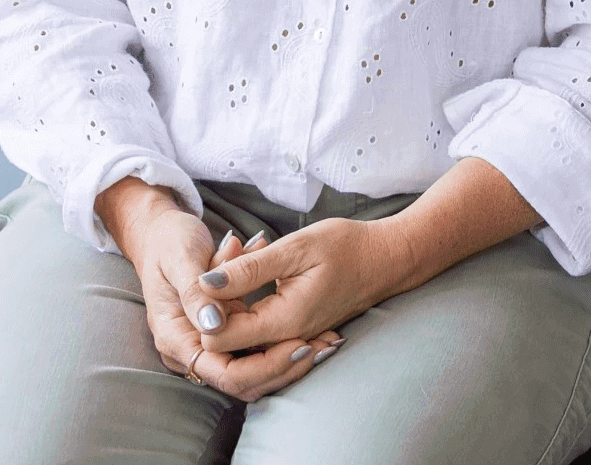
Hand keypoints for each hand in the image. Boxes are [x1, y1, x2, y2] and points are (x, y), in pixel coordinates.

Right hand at [93, 181, 344, 402]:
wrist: (159, 232)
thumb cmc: (168, 241)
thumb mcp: (181, 257)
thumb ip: (195, 291)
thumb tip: (213, 326)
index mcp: (175, 337)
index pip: (224, 372)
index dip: (263, 365)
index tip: (299, 345)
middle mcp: (189, 350)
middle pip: (242, 379)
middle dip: (282, 366)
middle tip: (321, 346)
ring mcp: (206, 342)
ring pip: (252, 367)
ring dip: (286, 356)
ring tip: (325, 340)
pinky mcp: (222, 330)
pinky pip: (253, 346)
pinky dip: (279, 339)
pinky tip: (311, 328)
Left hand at [187, 157, 539, 352]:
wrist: (386, 259)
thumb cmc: (346, 247)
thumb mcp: (296, 248)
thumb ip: (250, 268)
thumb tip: (204, 285)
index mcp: (283, 322)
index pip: (219, 339)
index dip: (205, 309)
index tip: (213, 270)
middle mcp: (284, 340)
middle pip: (226, 343)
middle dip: (215, 306)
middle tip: (226, 259)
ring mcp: (289, 339)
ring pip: (239, 337)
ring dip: (228, 303)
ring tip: (236, 260)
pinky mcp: (293, 331)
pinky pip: (256, 330)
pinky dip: (244, 303)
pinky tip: (249, 270)